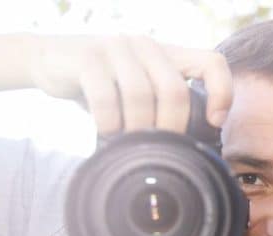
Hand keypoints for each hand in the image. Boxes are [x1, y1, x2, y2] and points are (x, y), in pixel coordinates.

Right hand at [28, 34, 232, 133]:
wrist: (50, 61)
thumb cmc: (104, 86)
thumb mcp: (140, 91)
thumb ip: (164, 106)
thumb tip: (190, 154)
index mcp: (168, 53)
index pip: (212, 62)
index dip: (222, 92)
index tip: (213, 122)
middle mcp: (146, 45)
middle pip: (174, 91)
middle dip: (169, 128)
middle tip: (158, 149)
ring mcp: (116, 47)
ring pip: (141, 95)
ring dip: (136, 128)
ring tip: (128, 142)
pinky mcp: (86, 56)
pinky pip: (105, 95)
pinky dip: (108, 121)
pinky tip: (106, 131)